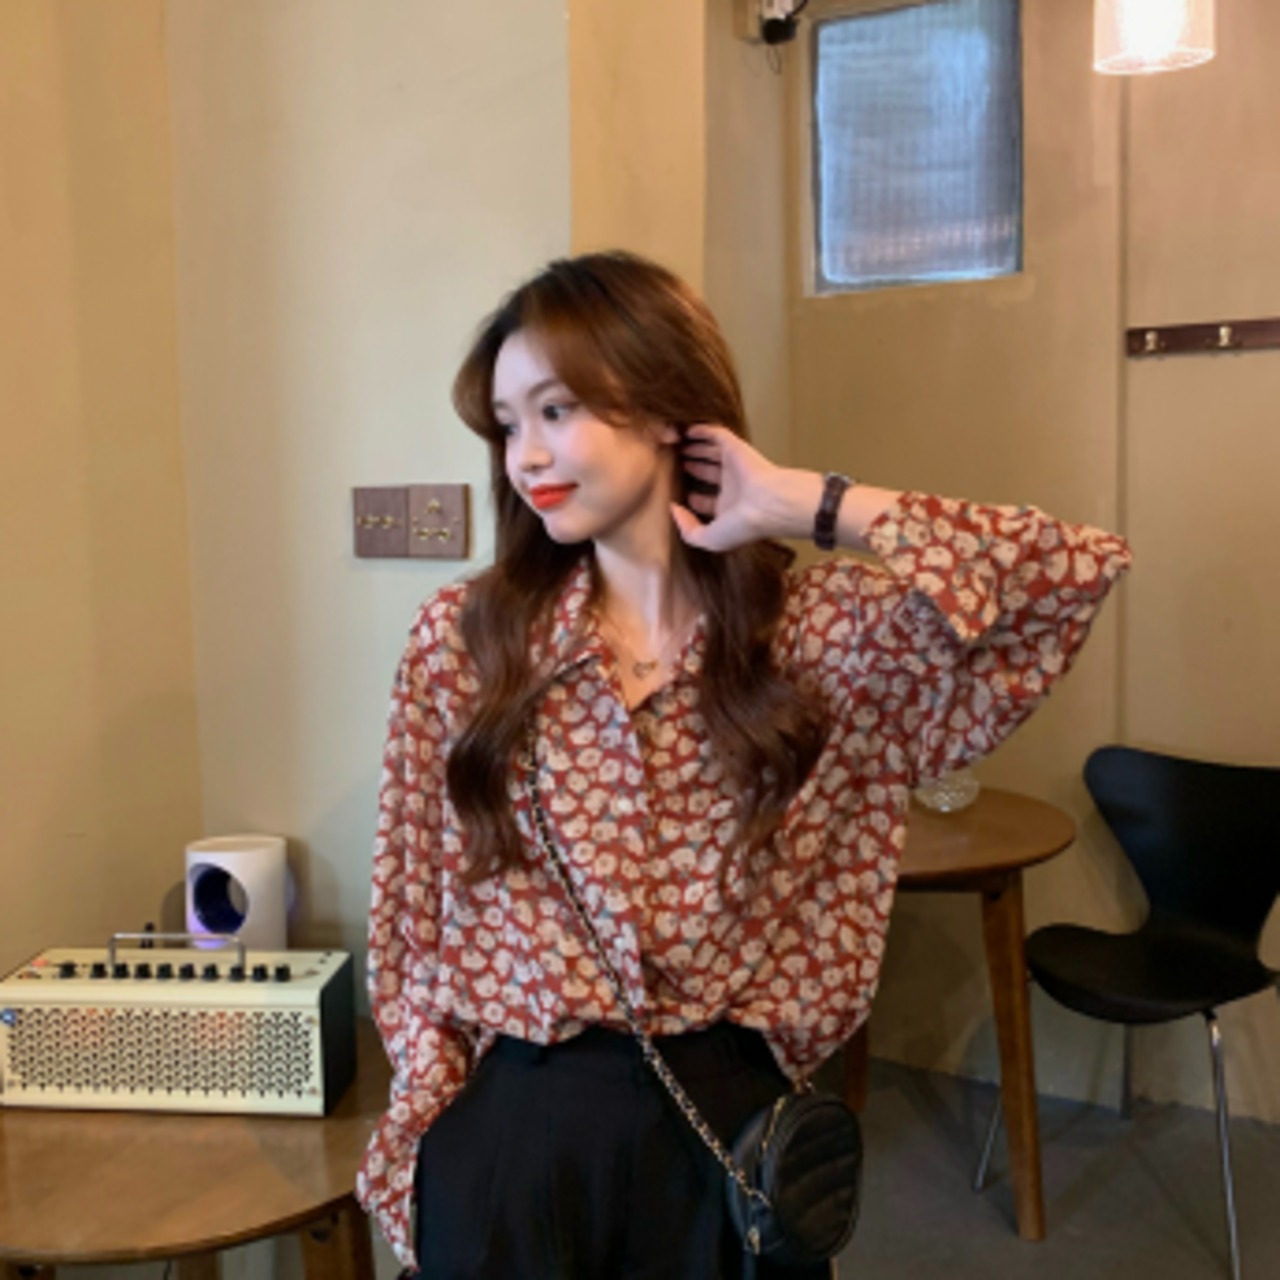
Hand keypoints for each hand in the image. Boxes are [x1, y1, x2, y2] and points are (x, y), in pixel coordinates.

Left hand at [670, 425, 801, 552]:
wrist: (768, 504)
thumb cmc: (742, 524)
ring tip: (679, 446)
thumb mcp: (710, 540)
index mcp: (729, 508)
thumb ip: (688, 530)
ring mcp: (734, 465)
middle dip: (694, 468)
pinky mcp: (736, 447)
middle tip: (676, 463)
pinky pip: (718, 433)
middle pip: (709, 473)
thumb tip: (674, 509)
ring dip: (696, 448)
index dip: (695, 499)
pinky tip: (688, 430)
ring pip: (712, 452)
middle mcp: (732, 486)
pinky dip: (703, 430)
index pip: (709, 502)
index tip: (678, 498)